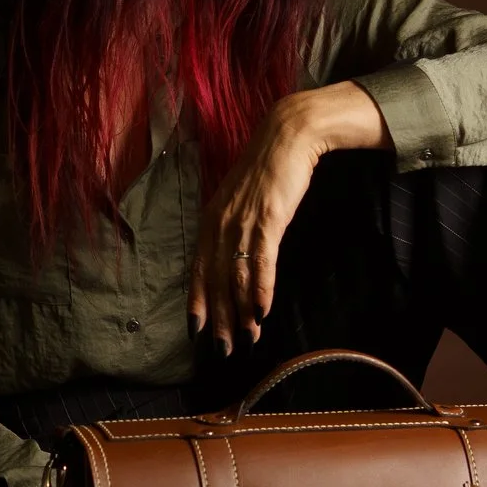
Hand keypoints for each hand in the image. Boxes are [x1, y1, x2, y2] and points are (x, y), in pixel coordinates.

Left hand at [190, 83, 389, 354]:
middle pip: (216, 280)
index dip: (197, 301)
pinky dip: (260, 289)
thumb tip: (235, 259)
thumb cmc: (268, 170)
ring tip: (247, 339)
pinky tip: (262, 311)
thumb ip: (235, 228)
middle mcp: (221, 223)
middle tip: (224, 350)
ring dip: (242, 312)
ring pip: (237, 276)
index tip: (196, 331)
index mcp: (211, 220)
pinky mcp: (268, 219)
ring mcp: (243, 222)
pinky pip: (261, 262)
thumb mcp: (242, 200)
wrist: (289, 136)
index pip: (198, 269)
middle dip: (220, 318)